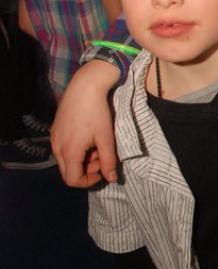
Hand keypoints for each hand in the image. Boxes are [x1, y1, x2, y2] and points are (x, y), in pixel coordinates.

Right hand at [51, 60, 119, 187]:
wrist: (85, 87)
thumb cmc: (97, 112)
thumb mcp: (106, 138)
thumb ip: (109, 160)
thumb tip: (111, 179)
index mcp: (69, 151)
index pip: (72, 180)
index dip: (88, 181)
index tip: (102, 171)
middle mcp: (56, 147)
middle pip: (68, 172)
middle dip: (86, 170)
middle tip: (101, 157)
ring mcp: (54, 138)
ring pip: (66, 160)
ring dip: (82, 159)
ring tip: (97, 145)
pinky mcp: (55, 130)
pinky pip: (63, 149)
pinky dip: (76, 150)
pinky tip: (89, 137)